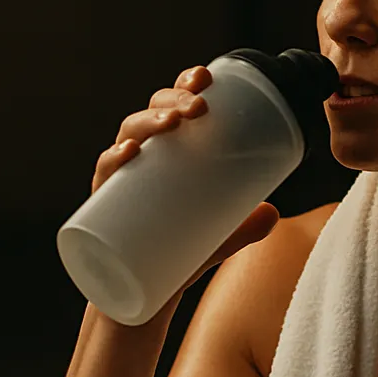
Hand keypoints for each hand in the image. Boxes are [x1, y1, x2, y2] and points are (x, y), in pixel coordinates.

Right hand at [95, 65, 279, 300]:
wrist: (144, 300)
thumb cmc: (178, 256)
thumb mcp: (217, 239)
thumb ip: (245, 227)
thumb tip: (274, 211)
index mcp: (167, 154)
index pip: (173, 105)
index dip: (185, 83)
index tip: (207, 76)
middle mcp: (141, 159)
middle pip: (152, 112)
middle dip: (173, 98)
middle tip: (199, 106)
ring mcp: (121, 179)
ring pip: (128, 135)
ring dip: (149, 121)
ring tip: (173, 122)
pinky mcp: (104, 204)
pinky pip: (104, 174)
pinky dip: (113, 159)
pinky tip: (129, 152)